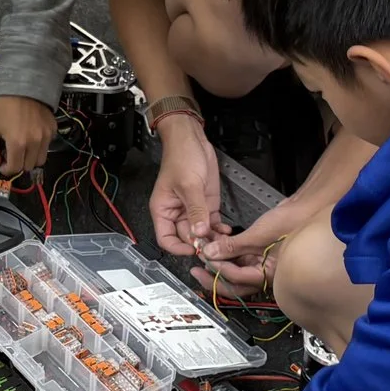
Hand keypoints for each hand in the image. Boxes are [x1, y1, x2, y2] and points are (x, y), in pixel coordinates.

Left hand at [0, 94, 55, 176]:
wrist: (23, 86)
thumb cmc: (5, 104)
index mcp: (17, 143)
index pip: (15, 168)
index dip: (6, 170)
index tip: (3, 165)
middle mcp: (34, 142)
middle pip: (28, 167)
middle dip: (18, 164)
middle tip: (11, 155)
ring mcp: (45, 136)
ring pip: (40, 160)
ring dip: (30, 158)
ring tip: (22, 148)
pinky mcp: (52, 130)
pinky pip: (47, 146)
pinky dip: (39, 146)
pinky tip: (30, 137)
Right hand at [147, 114, 222, 257]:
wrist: (192, 140)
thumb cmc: (180, 157)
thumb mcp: (189, 185)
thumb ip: (195, 210)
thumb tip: (199, 232)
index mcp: (163, 210)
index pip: (166, 239)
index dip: (179, 248)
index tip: (195, 249)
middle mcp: (177, 213)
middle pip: (186, 238)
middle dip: (200, 244)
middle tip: (215, 247)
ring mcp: (193, 210)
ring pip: (201, 233)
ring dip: (211, 239)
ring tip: (223, 241)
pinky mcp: (206, 205)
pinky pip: (211, 224)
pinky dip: (218, 230)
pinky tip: (226, 231)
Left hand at [200, 196, 312, 291]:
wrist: (307, 208)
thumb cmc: (293, 222)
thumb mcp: (257, 235)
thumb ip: (232, 246)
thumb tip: (211, 253)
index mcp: (269, 276)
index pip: (237, 278)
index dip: (219, 269)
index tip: (206, 258)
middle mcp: (265, 274)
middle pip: (234, 283)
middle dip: (214, 277)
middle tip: (197, 271)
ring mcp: (262, 263)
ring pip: (235, 270)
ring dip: (219, 262)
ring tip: (204, 254)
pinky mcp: (260, 253)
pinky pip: (239, 258)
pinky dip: (227, 253)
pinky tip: (216, 245)